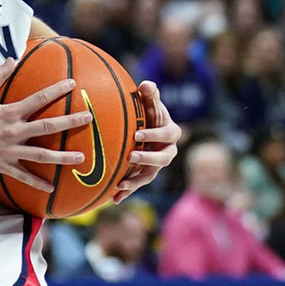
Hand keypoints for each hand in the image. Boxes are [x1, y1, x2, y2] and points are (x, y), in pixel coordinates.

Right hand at [0, 58, 89, 191]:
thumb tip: (12, 59)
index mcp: (9, 113)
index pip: (38, 99)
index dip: (56, 90)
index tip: (73, 84)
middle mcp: (13, 131)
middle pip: (47, 127)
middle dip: (69, 122)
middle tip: (88, 119)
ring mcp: (9, 150)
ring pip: (41, 155)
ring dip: (62, 157)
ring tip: (80, 158)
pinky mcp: (2, 165)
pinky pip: (23, 176)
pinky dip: (37, 183)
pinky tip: (51, 189)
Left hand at [114, 80, 180, 202]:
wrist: (146, 125)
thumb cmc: (148, 110)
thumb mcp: (150, 102)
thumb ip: (150, 94)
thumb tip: (146, 85)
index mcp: (170, 133)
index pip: (166, 135)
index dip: (154, 135)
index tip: (138, 133)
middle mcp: (167, 151)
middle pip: (162, 159)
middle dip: (147, 158)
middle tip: (131, 156)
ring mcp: (156, 164)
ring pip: (150, 175)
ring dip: (136, 181)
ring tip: (121, 185)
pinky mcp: (145, 173)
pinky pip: (138, 184)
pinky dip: (127, 192)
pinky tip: (114, 200)